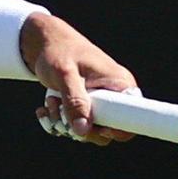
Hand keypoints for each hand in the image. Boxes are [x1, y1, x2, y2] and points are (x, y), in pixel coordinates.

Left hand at [21, 13, 136, 144]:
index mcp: (120, 86)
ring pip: (85, 132)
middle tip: (59, 109)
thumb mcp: (65, 75)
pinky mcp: (83, 108)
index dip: (113, 131)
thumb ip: (75, 101)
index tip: (91, 125)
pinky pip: (72, 127)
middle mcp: (113, 97)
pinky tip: (46, 107)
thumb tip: (83, 131)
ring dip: (62, 123)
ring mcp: (98, 104)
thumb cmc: (60, 52)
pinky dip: (56, 121)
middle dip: (78, 128)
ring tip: (51, 101)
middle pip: (105, 133)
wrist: (46, 45)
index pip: (132, 120)